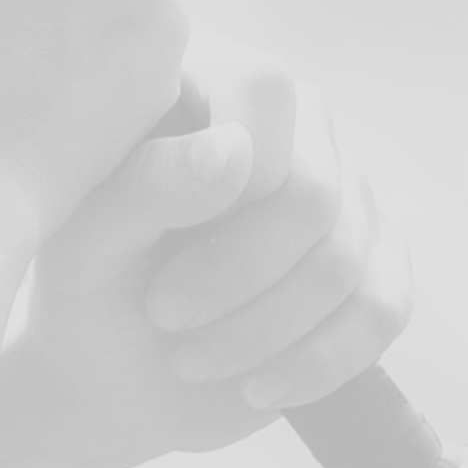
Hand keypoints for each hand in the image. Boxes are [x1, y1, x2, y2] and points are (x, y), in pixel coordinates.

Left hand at [8, 36, 411, 454]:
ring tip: (190, 359)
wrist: (114, 376)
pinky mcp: (375, 265)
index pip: (261, 88)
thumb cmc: (85, 288)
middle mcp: (293, 124)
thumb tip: (236, 148)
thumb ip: (146, 186)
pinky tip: (255, 385)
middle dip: (233, 274)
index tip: (153, 249)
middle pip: (309, 190)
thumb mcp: (85, 242)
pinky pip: (381, 310)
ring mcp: (345, 193)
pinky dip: (313, 363)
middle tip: (163, 315)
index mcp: (210, 82)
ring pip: (341, 260)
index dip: (224, 177)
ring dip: (259, 330)